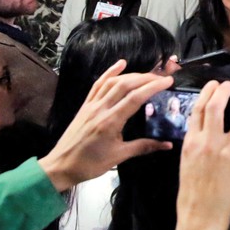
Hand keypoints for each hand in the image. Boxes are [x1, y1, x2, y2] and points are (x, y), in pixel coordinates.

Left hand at [38, 60, 172, 192]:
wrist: (61, 166)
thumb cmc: (90, 163)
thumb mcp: (119, 156)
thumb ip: (143, 147)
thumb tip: (167, 144)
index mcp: (110, 122)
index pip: (135, 98)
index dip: (153, 87)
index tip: (168, 82)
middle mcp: (101, 108)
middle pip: (125, 85)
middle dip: (146, 78)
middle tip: (163, 77)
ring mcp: (91, 105)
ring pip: (113, 82)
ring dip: (132, 74)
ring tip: (149, 74)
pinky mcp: (85, 105)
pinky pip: (98, 84)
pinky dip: (110, 72)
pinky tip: (121, 63)